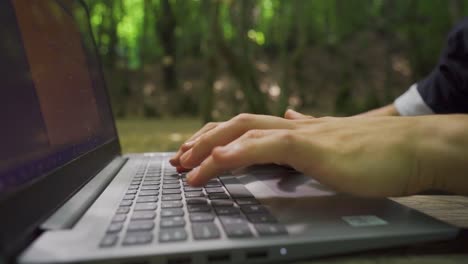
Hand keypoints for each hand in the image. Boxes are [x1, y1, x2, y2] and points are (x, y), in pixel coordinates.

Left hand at [170, 112, 467, 196]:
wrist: (413, 150)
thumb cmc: (377, 153)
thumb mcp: (333, 143)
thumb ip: (308, 132)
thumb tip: (290, 120)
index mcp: (296, 132)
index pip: (247, 129)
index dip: (217, 138)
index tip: (194, 153)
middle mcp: (294, 128)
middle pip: (237, 125)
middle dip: (203, 140)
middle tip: (178, 158)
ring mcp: (303, 136)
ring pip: (245, 132)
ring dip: (210, 148)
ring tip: (186, 165)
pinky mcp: (313, 147)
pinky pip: (267, 146)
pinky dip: (237, 152)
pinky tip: (216, 162)